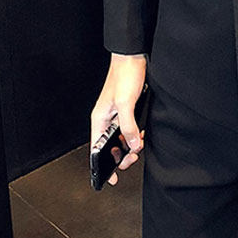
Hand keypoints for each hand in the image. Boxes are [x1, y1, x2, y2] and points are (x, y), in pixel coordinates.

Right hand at [90, 53, 146, 185]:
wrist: (133, 57)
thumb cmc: (124, 75)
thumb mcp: (126, 103)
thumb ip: (129, 126)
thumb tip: (133, 145)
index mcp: (99, 119)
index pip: (96, 149)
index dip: (101, 166)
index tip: (110, 180)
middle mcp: (106, 118)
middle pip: (109, 147)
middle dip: (120, 156)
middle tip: (132, 158)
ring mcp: (116, 114)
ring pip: (121, 139)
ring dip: (129, 145)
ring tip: (138, 148)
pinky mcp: (127, 109)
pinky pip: (129, 129)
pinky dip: (135, 135)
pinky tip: (142, 136)